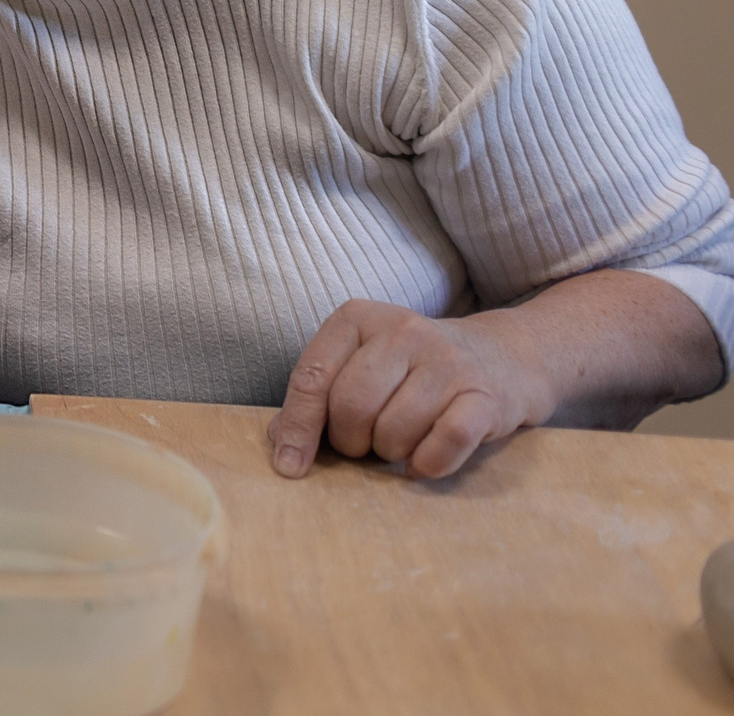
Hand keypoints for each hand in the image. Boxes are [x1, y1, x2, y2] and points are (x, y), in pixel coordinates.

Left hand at [269, 299, 548, 480]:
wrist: (506, 356)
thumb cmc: (414, 370)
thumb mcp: (362, 365)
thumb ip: (319, 395)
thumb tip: (279, 442)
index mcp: (358, 317)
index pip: (312, 377)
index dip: (297, 427)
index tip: (288, 467)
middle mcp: (403, 330)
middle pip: (351, 407)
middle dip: (351, 442)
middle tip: (366, 443)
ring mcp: (448, 361)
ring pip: (394, 431)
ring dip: (391, 453)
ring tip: (402, 441)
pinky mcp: (486, 396)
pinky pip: (443, 445)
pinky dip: (428, 464)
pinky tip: (426, 460)